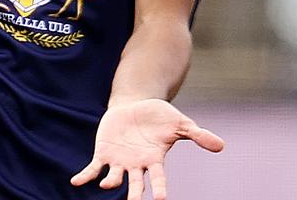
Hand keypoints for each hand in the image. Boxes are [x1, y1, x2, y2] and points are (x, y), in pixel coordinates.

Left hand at [71, 98, 223, 199]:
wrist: (135, 106)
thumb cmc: (160, 117)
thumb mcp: (180, 123)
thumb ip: (198, 135)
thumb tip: (221, 146)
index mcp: (155, 160)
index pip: (159, 178)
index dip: (160, 188)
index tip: (162, 198)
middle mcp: (137, 165)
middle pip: (136, 184)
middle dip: (135, 194)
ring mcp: (119, 161)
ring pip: (114, 178)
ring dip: (110, 182)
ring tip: (107, 185)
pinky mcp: (103, 154)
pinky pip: (93, 168)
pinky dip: (85, 176)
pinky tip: (75, 182)